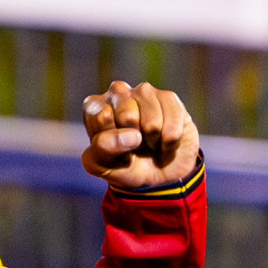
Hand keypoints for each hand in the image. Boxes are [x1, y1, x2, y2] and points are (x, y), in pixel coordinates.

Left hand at [80, 80, 200, 189]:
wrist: (155, 175)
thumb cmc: (122, 166)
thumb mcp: (102, 165)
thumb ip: (103, 148)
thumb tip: (132, 136)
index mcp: (94, 106)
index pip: (101, 117)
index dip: (111, 139)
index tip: (112, 146)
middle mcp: (117, 92)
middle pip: (127, 115)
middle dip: (132, 139)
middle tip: (132, 144)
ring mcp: (144, 92)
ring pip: (152, 122)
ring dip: (152, 141)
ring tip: (148, 142)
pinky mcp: (169, 98)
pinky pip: (173, 124)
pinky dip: (169, 141)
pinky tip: (164, 140)